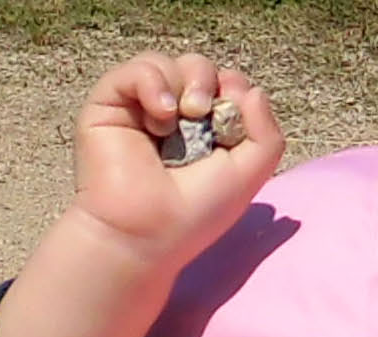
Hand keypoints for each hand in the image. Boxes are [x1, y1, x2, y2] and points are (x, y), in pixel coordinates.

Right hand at [0, 54, 282, 336]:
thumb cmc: (194, 213)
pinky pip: (136, 69)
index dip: (233, 89)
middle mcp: (173, 118)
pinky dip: (151, 82)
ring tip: (178, 116)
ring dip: (182, 83)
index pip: (224, 85)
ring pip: (168, 63)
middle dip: (208, 81)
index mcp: (205, 132)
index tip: (233, 114)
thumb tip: (252, 89)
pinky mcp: (110, 104)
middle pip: (198, 68)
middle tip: (202, 112)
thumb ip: (267, 133)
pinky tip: (158, 114)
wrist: (144, 232)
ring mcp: (140, 109)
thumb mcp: (248, 175)